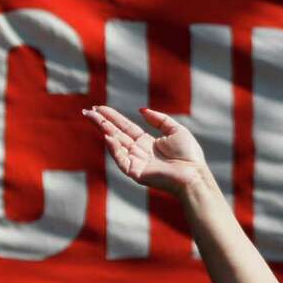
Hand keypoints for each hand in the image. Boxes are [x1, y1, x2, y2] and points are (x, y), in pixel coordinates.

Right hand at [82, 106, 206, 193]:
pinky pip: (121, 159)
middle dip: (102, 122)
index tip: (99, 107)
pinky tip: (108, 136)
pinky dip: (114, 149)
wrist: (194, 175)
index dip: (112, 117)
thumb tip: (141, 111)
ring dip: (104, 131)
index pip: (125, 127)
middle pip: (116, 134)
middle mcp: (138, 152)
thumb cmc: (189, 155)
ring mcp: (136, 162)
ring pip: (116, 144)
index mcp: (147, 143)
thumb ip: (159, 119)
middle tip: (88, 111)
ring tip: (94, 118)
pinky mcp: (136, 173)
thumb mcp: (176, 130)